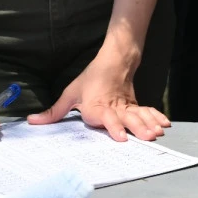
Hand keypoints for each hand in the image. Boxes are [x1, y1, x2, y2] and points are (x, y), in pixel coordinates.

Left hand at [28, 55, 168, 141]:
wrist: (115, 60)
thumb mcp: (71, 93)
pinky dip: (156, 116)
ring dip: (149, 124)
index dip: (114, 127)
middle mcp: (114, 108)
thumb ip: (54, 111)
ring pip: (139, 115)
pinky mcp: (135, 104)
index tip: (121, 137)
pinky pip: (147, 111)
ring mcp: (127, 106)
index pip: (107, 117)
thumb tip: (32, 121)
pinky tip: (164, 124)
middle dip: (139, 128)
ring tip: (157, 133)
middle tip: (148, 137)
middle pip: (128, 118)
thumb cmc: (91, 78)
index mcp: (97, 106)